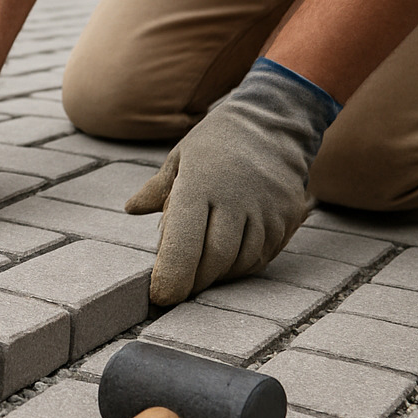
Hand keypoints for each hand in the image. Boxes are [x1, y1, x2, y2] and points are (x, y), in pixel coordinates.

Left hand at [125, 58, 339, 304]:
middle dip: (193, 282)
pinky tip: (228, 260)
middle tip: (178, 288)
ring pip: (239, 262)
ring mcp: (265, 209)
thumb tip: (132, 208)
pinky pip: (262, 256)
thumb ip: (157, 190)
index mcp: (198, 185)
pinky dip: (241, 266)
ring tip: (201, 271)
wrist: (273, 120)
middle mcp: (234, 199)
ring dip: (218, 276)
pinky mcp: (285, 216)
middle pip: (213, 260)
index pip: (183, 242)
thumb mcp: (180, 158)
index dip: (172, 276)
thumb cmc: (216, 142)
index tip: (160, 296)